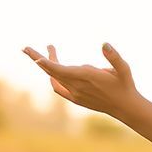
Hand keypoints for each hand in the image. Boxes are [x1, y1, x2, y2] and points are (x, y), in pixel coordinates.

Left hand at [21, 43, 142, 118]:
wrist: (126, 108)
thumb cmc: (125, 86)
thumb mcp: (124, 69)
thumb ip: (114, 57)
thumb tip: (104, 44)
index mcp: (85, 77)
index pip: (57, 69)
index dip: (44, 62)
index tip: (32, 54)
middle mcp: (77, 86)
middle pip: (51, 71)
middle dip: (38, 59)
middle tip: (25, 48)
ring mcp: (75, 94)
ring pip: (54, 78)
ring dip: (48, 67)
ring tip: (46, 55)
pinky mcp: (77, 99)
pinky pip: (59, 88)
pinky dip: (53, 79)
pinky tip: (52, 74)